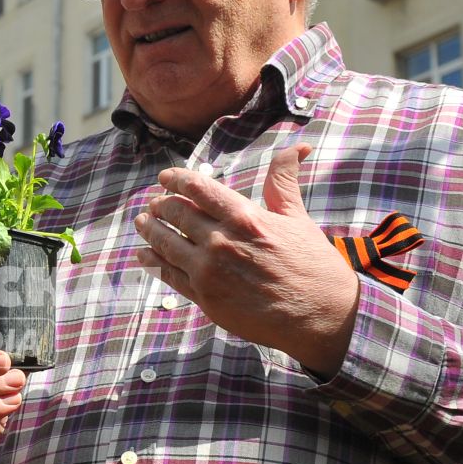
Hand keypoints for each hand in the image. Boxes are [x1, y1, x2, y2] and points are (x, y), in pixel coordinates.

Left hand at [132, 143, 359, 377]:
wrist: (320, 316)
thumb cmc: (313, 265)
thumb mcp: (298, 218)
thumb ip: (283, 182)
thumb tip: (298, 147)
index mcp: (244, 217)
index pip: (197, 189)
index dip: (176, 180)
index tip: (165, 178)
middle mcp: (221, 242)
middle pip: (176, 214)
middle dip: (161, 204)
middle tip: (154, 202)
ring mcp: (209, 272)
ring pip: (165, 243)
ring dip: (150, 229)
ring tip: (142, 222)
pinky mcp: (205, 297)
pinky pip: (169, 275)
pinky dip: (153, 262)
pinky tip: (145, 255)